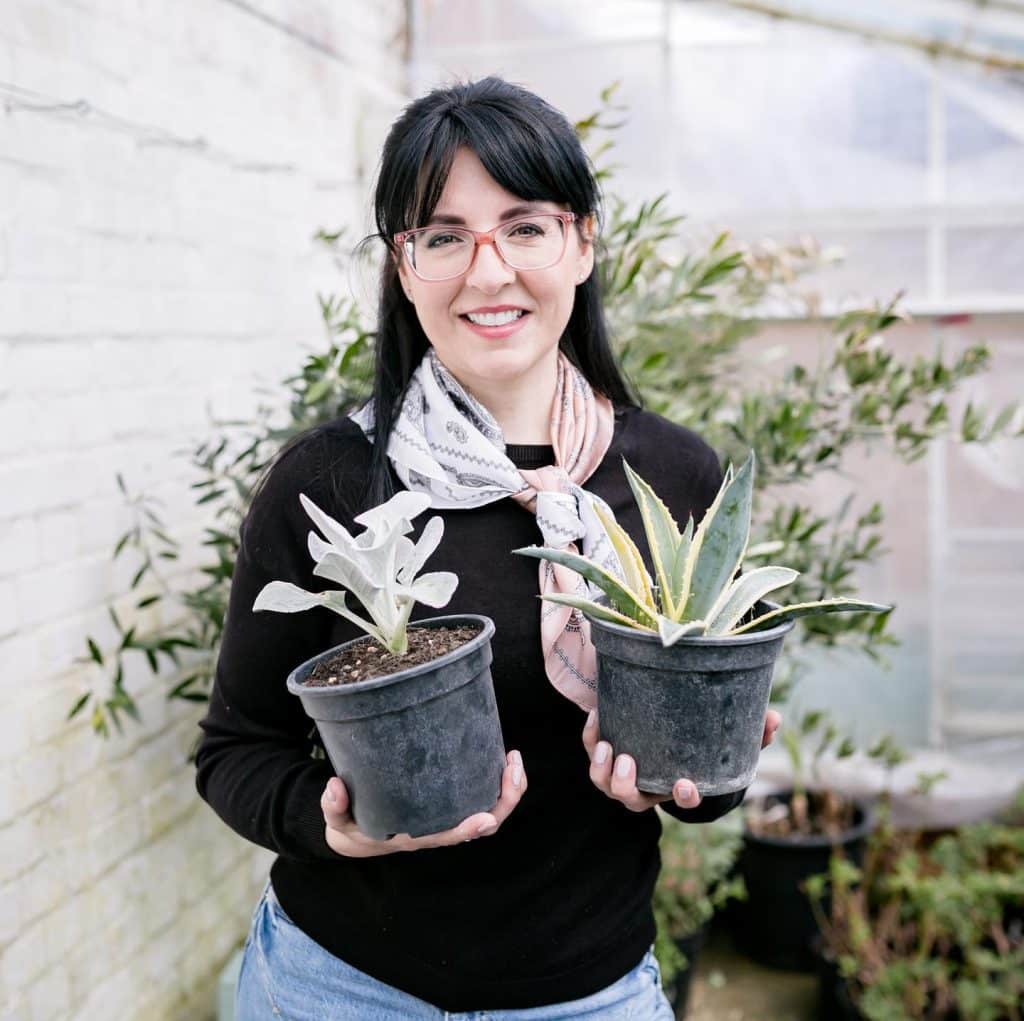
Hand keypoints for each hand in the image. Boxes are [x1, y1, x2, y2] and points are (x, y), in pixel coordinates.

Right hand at [320, 749, 526, 857]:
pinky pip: (483, 794)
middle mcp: (440, 827)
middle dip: (505, 798)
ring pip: (491, 809)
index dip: (470, 828)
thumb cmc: (353, 825)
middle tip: (512, 765)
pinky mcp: (452, 799)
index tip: (484, 817)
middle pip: (485, 823)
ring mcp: (450, 814)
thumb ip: (334, 807)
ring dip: (509, 788)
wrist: (359, 833)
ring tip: (513, 757)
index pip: (450, 836)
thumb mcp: (338, 821)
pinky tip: (500, 755)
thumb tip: (333, 787)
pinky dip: (497, 779)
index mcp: (417, 836)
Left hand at [582, 708, 782, 812]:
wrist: (665, 741)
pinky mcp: (605, 756)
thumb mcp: (725, 742)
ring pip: (605, 783)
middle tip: (629, 763)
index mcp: (677, 787)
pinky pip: (592, 752)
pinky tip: (596, 713)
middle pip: (631, 799)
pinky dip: (591, 737)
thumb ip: (752, 734)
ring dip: (603, 769)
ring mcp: (622, 776)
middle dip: (627, 785)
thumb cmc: (699, 746)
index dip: (685, 798)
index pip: (684, 799)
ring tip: (607, 747)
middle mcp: (647, 788)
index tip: (686, 786)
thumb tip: (775, 718)